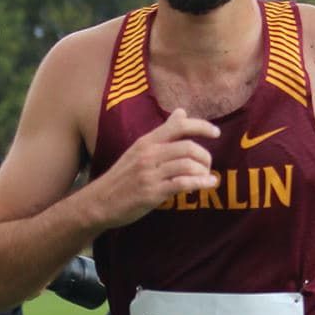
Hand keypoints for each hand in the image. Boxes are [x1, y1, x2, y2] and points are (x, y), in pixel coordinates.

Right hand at [87, 108, 218, 228]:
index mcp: (146, 142)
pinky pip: (183, 184)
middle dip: (205, 156)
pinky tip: (208, 184)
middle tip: (208, 165)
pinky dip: (200, 183)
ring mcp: (150, 174)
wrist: (98, 202)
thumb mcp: (139, 150)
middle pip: (188, 147)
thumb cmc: (123, 176)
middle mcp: (148, 155)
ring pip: (188, 165)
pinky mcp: (152, 192)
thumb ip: (163, 133)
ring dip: (204, 172)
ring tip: (207, 177)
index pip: (178, 125)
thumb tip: (182, 111)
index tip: (216, 133)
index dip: (201, 126)